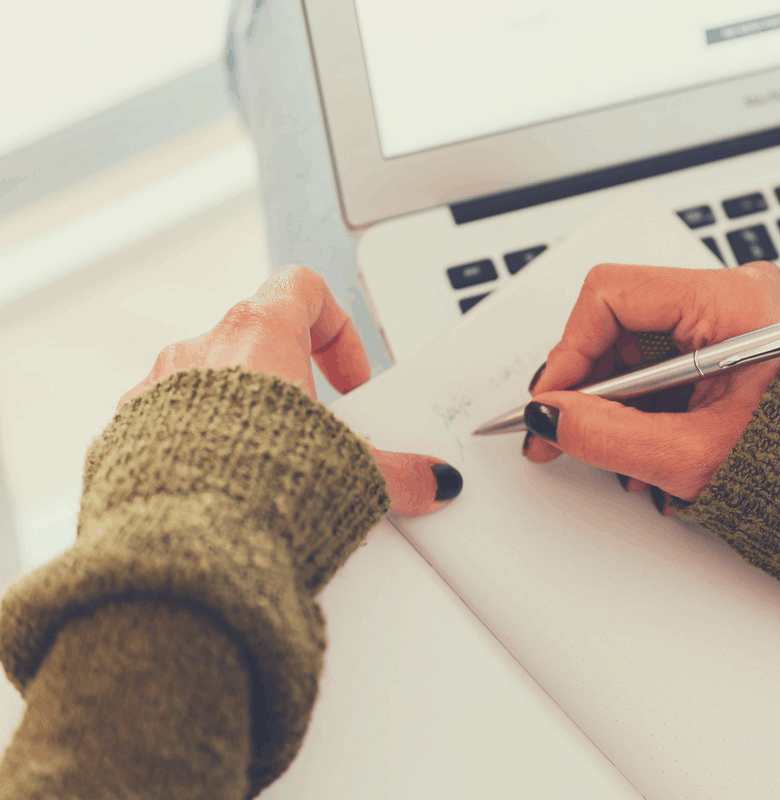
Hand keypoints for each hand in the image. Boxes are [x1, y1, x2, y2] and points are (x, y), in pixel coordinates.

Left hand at [120, 266, 461, 514]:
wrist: (181, 545)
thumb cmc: (254, 488)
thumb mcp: (351, 474)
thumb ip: (400, 472)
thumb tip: (433, 481)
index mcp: (257, 335)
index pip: (303, 288)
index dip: (337, 329)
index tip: (348, 381)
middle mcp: (200, 350)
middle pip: (256, 339)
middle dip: (291, 383)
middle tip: (316, 431)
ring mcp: (156, 389)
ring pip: (208, 382)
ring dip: (242, 414)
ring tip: (269, 467)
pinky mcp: (126, 434)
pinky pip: (168, 423)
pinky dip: (199, 445)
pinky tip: (224, 491)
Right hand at [523, 261, 779, 503]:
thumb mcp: (691, 454)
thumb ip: (608, 434)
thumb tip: (551, 417)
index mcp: (736, 301)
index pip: (614, 295)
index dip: (570, 350)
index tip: (552, 399)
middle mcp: (737, 295)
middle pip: (622, 321)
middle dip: (590, 384)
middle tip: (563, 431)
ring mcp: (736, 317)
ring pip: (639, 346)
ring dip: (616, 402)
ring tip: (617, 454)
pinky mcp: (735, 342)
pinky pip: (666, 361)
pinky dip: (646, 404)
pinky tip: (644, 445)